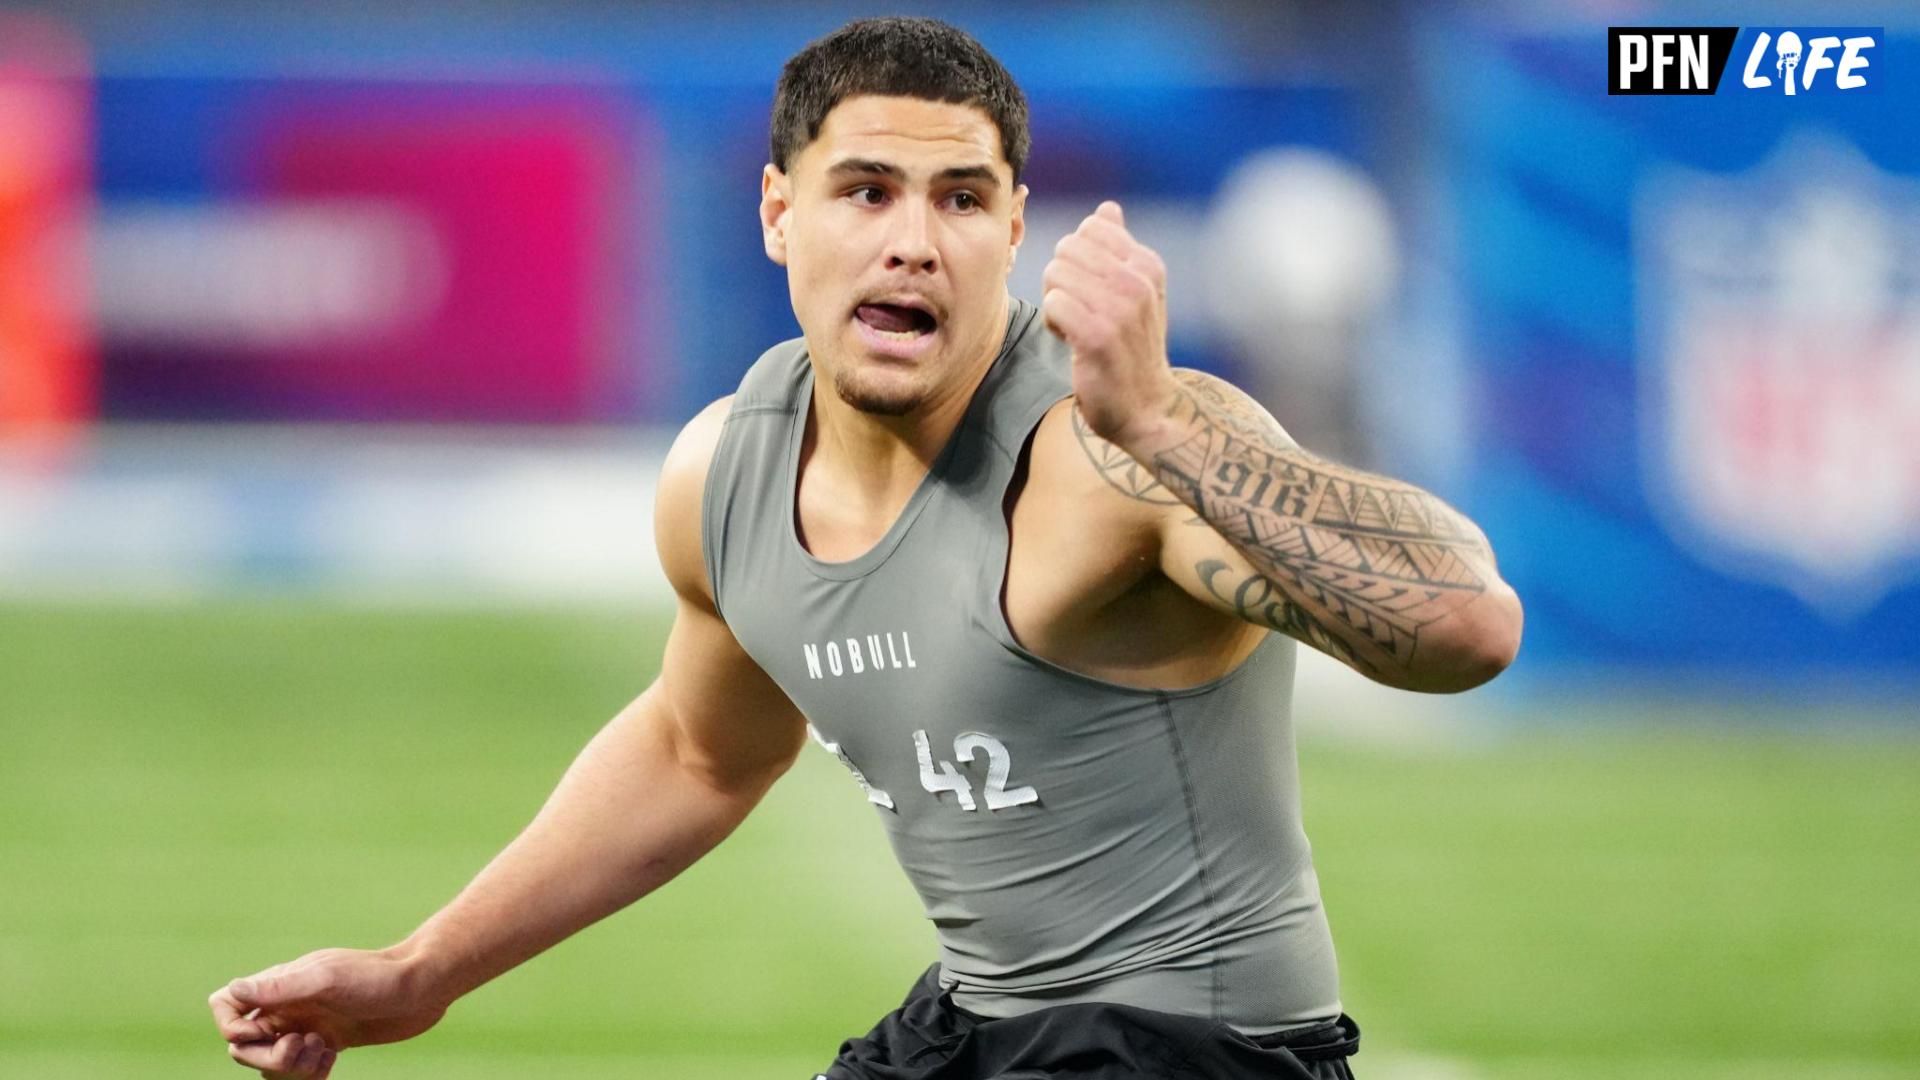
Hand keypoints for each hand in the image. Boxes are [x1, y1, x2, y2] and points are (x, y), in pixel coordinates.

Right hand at [209, 947, 450, 1076]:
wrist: (424, 987)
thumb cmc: (377, 978)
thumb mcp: (327, 980)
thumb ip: (280, 987)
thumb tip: (233, 989)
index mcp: (281, 985)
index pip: (226, 1005)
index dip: (232, 1028)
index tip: (260, 1034)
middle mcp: (289, 1005)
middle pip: (245, 1045)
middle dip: (268, 1058)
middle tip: (307, 1045)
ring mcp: (309, 1024)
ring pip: (272, 1063)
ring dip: (289, 1069)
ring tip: (323, 1052)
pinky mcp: (330, 1042)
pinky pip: (300, 1071)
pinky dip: (308, 1075)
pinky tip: (331, 1062)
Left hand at [1040, 200, 1177, 444]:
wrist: (1147, 407)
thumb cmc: (1132, 347)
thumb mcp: (1138, 292)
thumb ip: (1120, 248)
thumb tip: (1107, 209)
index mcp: (1148, 264)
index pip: (1091, 228)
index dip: (1079, 257)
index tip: (1093, 288)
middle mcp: (1139, 282)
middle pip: (1068, 247)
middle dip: (1062, 278)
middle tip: (1080, 309)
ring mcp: (1121, 309)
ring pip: (1057, 273)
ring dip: (1057, 301)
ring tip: (1078, 326)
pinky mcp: (1098, 337)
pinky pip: (1053, 304)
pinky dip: (1054, 323)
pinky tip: (1072, 341)